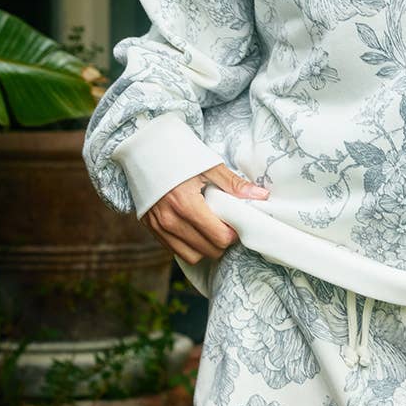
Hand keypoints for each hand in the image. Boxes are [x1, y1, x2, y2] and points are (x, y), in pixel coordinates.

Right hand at [142, 161, 268, 265]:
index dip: (233, 233)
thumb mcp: (209, 165)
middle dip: (222, 241)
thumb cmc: (178, 153)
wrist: (144, 149)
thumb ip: (234, 184)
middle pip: (208, 250)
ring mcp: (158, 227)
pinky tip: (195, 228)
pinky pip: (175, 250)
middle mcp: (169, 220)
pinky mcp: (151, 228)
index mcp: (185, 203)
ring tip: (211, 228)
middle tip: (226, 224)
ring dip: (206, 248)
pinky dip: (190, 245)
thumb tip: (262, 195)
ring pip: (192, 256)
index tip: (236, 221)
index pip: (219, 237)